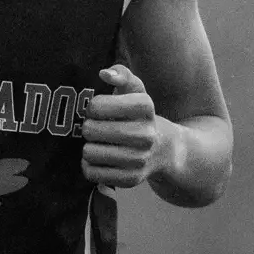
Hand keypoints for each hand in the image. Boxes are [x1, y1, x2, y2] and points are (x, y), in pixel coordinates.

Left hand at [80, 64, 164, 188]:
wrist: (165, 149)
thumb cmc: (140, 116)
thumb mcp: (136, 91)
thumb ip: (122, 74)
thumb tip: (104, 74)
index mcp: (145, 106)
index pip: (97, 106)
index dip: (92, 107)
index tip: (98, 109)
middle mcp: (146, 134)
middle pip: (90, 130)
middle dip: (88, 127)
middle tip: (96, 127)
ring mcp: (139, 159)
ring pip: (89, 153)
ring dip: (88, 147)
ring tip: (99, 143)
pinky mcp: (130, 179)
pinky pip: (91, 173)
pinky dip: (89, 165)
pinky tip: (100, 158)